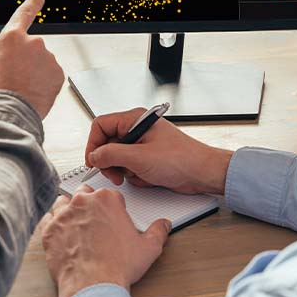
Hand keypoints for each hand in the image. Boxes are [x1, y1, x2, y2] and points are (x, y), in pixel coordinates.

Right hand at [0, 0, 64, 118]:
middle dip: (25, 60)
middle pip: (31, 48)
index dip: (32, 4)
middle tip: (13, 77)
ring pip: (42, 63)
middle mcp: (33, 43)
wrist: (7, 114)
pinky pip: (51, 75)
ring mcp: (48, 58)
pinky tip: (32, 92)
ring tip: (21, 88)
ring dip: (34, 73)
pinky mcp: (58, 74)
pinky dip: (44, 83)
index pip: (24, 13)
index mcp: (11, 37)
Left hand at [40, 186, 171, 296]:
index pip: (110, 195)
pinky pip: (47, 219)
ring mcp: (63, 214)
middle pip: (85, 193)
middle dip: (90, 204)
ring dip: (69, 210)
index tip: (113, 219)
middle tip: (95, 221)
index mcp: (107, 200)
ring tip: (76, 225)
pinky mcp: (49, 230)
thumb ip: (158, 232)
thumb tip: (164, 225)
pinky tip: (60, 233)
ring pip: (63, 202)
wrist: (93, 286)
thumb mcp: (148, 248)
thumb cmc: (118, 266)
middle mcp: (83, 202)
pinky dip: (53, 224)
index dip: (113, 207)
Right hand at [86, 108, 232, 194]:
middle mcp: (137, 129)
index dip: (93, 144)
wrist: (202, 173)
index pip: (101, 125)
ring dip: (123, 170)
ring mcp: (142, 144)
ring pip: (117, 158)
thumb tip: (94, 156)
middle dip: (109, 162)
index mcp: (135, 119)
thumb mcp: (139, 157)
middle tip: (114, 174)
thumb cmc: (181, 159)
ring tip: (137, 175)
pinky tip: (148, 177)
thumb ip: (111, 155)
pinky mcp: (147, 158)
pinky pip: (129, 167)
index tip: (93, 161)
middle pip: (107, 143)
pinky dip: (135, 175)